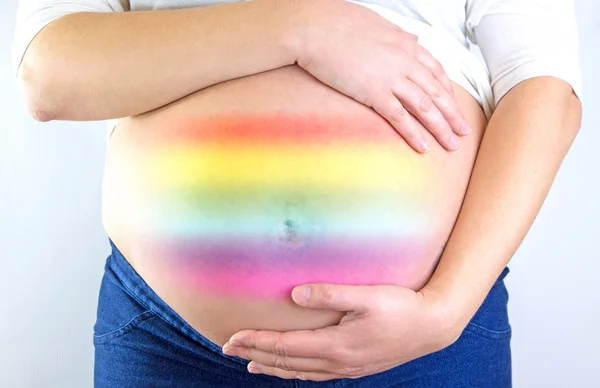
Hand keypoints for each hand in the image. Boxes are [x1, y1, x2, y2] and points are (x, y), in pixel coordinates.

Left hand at [222, 283, 462, 380]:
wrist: (433, 326)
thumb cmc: (401, 307)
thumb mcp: (366, 295)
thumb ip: (329, 294)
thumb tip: (294, 295)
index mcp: (335, 344)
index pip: (284, 346)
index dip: (255, 342)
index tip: (231, 338)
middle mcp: (337, 361)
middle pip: (286, 362)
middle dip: (255, 354)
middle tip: (229, 350)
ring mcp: (347, 367)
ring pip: (300, 372)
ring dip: (273, 367)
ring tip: (253, 363)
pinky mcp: (356, 367)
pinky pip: (317, 375)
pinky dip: (296, 372)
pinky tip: (294, 369)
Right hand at [288, 0, 469, 152]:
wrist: (316, 28)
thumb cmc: (339, 23)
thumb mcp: (376, 24)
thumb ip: (397, 35)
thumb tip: (412, 39)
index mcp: (405, 44)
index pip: (436, 70)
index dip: (448, 91)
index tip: (454, 105)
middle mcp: (404, 61)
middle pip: (436, 92)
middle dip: (453, 114)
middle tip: (464, 131)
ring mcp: (391, 78)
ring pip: (425, 107)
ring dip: (441, 127)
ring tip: (452, 145)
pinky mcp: (374, 92)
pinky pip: (400, 117)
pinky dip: (414, 134)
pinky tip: (424, 147)